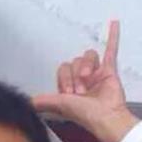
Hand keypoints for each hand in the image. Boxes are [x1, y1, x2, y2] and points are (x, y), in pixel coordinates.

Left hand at [32, 21, 137, 141]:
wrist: (105, 117)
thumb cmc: (86, 114)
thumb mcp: (60, 105)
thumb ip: (45, 101)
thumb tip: (29, 102)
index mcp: (70, 88)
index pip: (63, 69)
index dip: (65, 78)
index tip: (70, 92)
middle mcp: (82, 80)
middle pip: (74, 61)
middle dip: (76, 75)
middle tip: (81, 90)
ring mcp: (96, 75)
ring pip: (88, 56)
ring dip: (87, 66)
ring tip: (90, 79)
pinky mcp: (110, 71)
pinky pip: (111, 50)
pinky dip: (113, 36)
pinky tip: (113, 24)